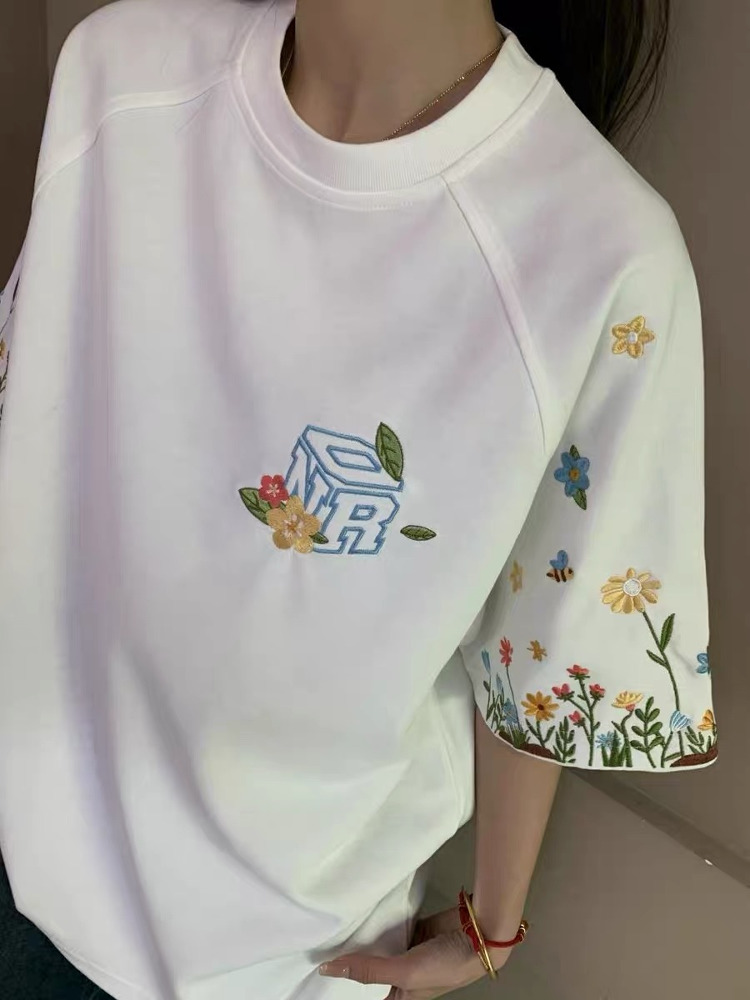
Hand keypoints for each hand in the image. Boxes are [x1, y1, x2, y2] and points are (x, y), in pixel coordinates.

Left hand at [318, 905, 511, 999]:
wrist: (479, 935)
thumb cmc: (446, 965)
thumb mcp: (405, 973)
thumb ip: (368, 970)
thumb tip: (328, 969)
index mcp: (401, 998)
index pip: (366, 995)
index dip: (347, 985)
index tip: (320, 971)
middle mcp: (402, 976)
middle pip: (370, 968)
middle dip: (352, 959)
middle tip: (323, 945)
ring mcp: (408, 951)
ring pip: (378, 946)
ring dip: (365, 938)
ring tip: (337, 928)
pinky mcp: (414, 929)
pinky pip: (390, 927)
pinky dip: (379, 922)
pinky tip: (362, 914)